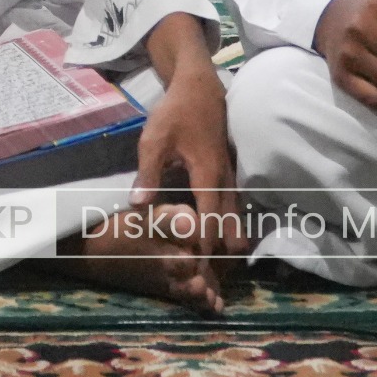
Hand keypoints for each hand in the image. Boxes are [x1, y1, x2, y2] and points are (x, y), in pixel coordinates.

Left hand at [127, 13, 240, 307]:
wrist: (200, 89)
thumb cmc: (175, 115)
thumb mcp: (154, 141)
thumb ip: (148, 175)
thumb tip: (138, 207)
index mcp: (208, 177)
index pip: (210, 224)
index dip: (204, 251)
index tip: (195, 274)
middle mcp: (226, 183)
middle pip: (232, 230)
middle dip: (224, 258)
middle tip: (214, 287)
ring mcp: (232, 180)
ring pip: (238, 223)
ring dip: (230, 247)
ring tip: (223, 277)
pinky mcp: (231, 178)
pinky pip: (236, 211)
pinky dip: (232, 231)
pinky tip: (226, 248)